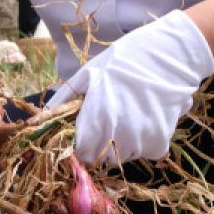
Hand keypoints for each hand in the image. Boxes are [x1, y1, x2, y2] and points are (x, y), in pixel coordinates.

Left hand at [45, 10, 213, 166]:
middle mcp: (119, 136)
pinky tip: (143, 117)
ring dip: (120, 143)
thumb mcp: (88, 73)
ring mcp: (142, 142)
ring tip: (126, 114)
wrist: (170, 55)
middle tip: (106, 119)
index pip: (82, 153)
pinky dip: (143, 141)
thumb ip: (65, 99)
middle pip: (102, 157)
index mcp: (97, 119)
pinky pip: (145, 152)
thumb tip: (43, 116)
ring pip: (123, 156)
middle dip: (99, 144)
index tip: (84, 132)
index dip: (80, 144)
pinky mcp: (160, 143)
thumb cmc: (124, 60)